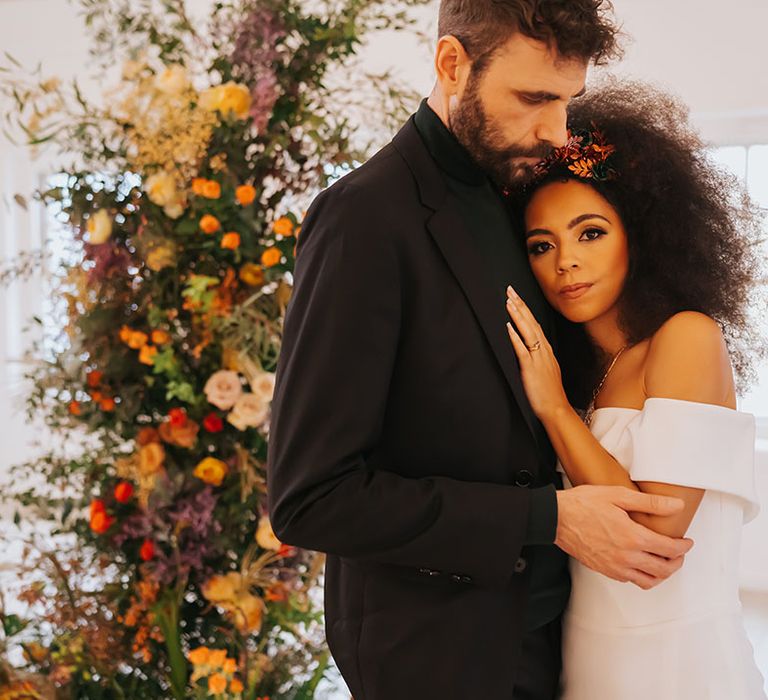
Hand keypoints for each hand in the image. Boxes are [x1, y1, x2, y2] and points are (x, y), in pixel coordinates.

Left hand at [505, 286, 568, 419]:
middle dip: (520, 305)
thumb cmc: (550, 393)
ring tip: (509, 302)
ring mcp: (538, 359)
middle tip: (510, 290)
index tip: (516, 298)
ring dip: (518, 316)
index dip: (525, 310)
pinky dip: (516, 337)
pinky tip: (509, 327)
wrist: (557, 409)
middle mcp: (544, 351)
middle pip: (532, 323)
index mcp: (547, 351)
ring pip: (528, 332)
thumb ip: (538, 358)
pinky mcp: (531, 368)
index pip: (535, 324)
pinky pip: (523, 350)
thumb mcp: (546, 370)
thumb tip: (528, 349)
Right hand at [555, 485, 693, 588]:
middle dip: (677, 561)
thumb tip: (676, 505)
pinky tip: (641, 563)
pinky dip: (643, 576)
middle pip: (664, 569)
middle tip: (680, 552)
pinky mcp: (605, 571)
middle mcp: (627, 557)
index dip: (683, 546)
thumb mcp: (618, 495)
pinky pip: (631, 580)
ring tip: (664, 562)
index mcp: (633, 537)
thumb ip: (650, 503)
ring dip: (662, 573)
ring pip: (649, 580)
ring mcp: (615, 567)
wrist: (556, 518)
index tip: (686, 541)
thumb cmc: (584, 504)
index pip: (669, 549)